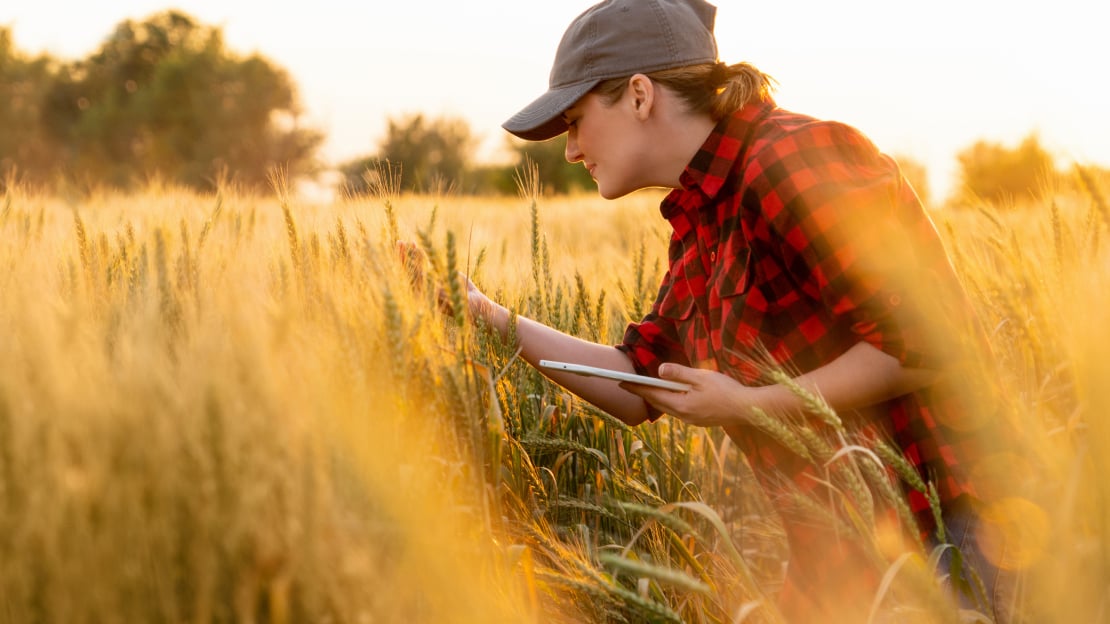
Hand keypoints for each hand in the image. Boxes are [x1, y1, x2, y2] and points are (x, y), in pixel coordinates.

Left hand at [618, 363, 755, 427]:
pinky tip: (671, 396)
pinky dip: (671, 402)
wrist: (748, 409)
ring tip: (646, 389)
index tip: (621, 382)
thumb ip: (679, 373)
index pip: (653, 395)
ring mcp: (692, 420)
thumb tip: (659, 371)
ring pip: (669, 408)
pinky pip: (679, 410)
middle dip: (643, 393)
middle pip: (658, 403)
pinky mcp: (701, 420)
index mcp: (682, 405)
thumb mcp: (701, 377)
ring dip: (657, 398)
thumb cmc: (726, 390)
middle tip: (628, 385)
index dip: (636, 388)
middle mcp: (684, 416)